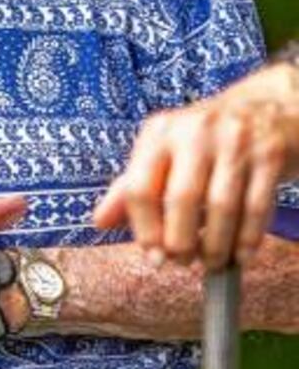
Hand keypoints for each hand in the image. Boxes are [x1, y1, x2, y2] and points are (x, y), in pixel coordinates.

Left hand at [94, 64, 298, 268]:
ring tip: (211, 262)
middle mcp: (195, 131)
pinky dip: (247, 239)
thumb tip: (99, 222)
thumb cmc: (205, 137)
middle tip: (182, 262)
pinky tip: (240, 254)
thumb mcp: (164, 150)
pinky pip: (256, 207)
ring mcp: (235, 140)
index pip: (140, 188)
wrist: (267, 106)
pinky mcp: (269, 154)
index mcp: (160, 132)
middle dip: (180, 242)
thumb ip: (131, 186)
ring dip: (215, 246)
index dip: (145, 231)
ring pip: (221, 207)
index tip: (154, 257)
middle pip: (181, 199)